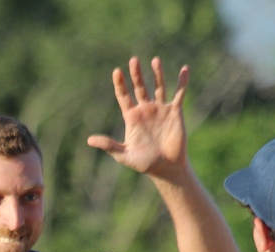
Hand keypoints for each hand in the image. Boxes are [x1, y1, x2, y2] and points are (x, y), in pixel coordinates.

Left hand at [87, 57, 189, 180]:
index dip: (120, 84)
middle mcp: (145, 110)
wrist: (166, 168)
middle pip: (140, 87)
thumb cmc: (144, 163)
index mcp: (132, 117)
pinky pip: (179, 94)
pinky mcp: (175, 112)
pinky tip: (185, 69)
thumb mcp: (123, 155)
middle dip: (136, 75)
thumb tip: (89, 140)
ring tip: (154, 60)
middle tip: (133, 60)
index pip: (123, 96)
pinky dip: (182, 82)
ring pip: (158, 87)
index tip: (116, 72)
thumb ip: (108, 145)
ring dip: (157, 74)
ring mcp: (160, 110)